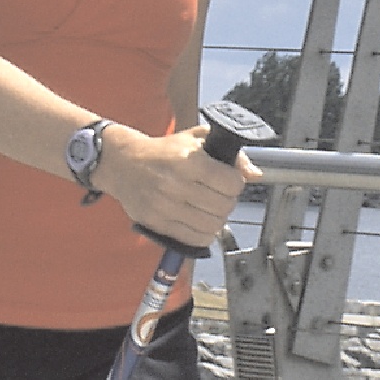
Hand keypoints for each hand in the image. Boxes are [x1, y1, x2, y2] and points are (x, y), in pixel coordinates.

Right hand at [100, 122, 252, 247]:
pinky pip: (194, 238)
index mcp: (189, 160)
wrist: (124, 164)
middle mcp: (176, 184)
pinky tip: (201, 222)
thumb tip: (255, 174)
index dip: (235, 183)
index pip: (231, 183)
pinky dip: (204, 233)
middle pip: (224, 206)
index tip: (229, 180)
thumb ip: (230, 154)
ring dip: (217, 219)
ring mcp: (165, 206)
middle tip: (220, 195)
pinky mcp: (157, 223)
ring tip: (211, 209)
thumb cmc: (164, 152)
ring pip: (212, 225)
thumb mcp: (197, 140)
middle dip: (228, 201)